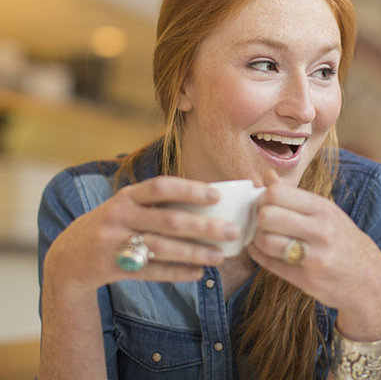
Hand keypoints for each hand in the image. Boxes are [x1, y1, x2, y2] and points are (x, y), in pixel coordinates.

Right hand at [44, 176, 239, 294]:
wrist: (68, 256)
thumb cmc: (113, 224)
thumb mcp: (128, 206)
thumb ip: (158, 204)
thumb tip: (208, 203)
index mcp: (127, 195)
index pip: (161, 186)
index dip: (189, 189)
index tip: (216, 195)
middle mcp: (120, 215)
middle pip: (168, 220)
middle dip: (203, 226)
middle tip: (231, 231)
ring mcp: (114, 242)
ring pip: (162, 248)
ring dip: (194, 252)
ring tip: (219, 256)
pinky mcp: (113, 267)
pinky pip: (151, 271)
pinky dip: (176, 272)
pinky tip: (197, 273)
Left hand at [247, 171, 380, 340]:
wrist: (369, 277)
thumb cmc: (341, 238)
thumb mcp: (324, 210)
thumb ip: (293, 194)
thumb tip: (266, 176)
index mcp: (322, 208)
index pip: (276, 193)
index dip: (262, 197)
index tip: (264, 204)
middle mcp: (320, 230)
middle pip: (267, 215)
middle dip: (258, 218)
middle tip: (261, 222)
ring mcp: (314, 257)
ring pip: (264, 240)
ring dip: (257, 239)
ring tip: (263, 238)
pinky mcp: (307, 280)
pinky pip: (269, 263)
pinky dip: (259, 255)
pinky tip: (263, 251)